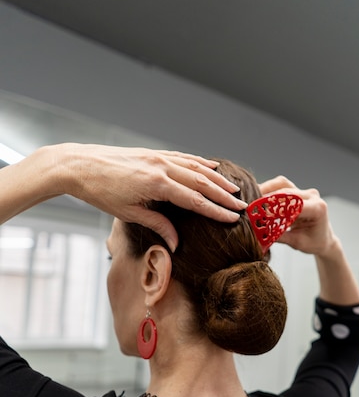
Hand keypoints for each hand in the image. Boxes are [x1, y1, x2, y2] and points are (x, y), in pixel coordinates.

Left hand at [60, 144, 246, 249]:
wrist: (79, 165)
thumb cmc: (100, 192)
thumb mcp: (128, 213)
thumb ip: (157, 225)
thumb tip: (176, 244)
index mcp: (157, 184)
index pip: (195, 200)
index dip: (216, 210)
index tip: (233, 218)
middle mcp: (162, 167)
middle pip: (202, 182)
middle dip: (223, 195)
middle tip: (242, 206)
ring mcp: (158, 157)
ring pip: (196, 167)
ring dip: (217, 178)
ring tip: (233, 188)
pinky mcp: (153, 153)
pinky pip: (183, 157)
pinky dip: (200, 162)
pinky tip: (211, 166)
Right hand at [259, 175, 335, 256]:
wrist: (323, 238)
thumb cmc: (314, 242)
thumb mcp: (297, 243)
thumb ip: (280, 236)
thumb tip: (260, 233)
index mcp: (318, 208)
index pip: (295, 204)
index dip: (278, 208)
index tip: (263, 214)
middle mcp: (312, 196)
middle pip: (287, 191)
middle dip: (268, 198)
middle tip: (253, 207)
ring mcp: (305, 191)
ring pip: (282, 184)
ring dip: (266, 190)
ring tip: (254, 200)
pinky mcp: (297, 191)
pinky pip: (281, 186)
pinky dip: (269, 190)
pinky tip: (259, 198)